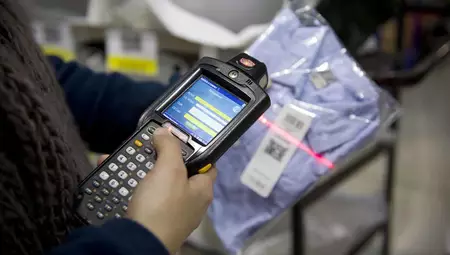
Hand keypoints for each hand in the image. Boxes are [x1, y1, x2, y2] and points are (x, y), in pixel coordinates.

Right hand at [126, 128, 215, 253]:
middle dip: (163, 157)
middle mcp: (191, 202)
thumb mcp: (169, 169)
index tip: (178, 138)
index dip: (195, 149)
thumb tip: (165, 131)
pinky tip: (121, 174)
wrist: (138, 242)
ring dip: (144, 169)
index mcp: (202, 190)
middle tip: (150, 145)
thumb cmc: (161, 205)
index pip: (207, 163)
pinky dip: (134, 184)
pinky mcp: (154, 219)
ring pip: (159, 182)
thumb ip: (170, 146)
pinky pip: (145, 195)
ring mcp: (173, 212)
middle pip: (180, 172)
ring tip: (131, 156)